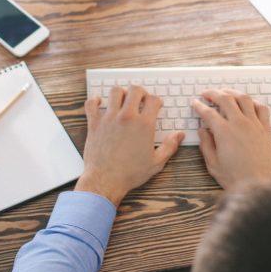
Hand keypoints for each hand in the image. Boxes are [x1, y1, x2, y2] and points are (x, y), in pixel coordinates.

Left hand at [76, 85, 183, 206]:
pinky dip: (95, 100)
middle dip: (141, 92)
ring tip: (123, 100)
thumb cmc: (130, 173)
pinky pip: (91, 104)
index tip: (156, 105)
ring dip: (121, 93)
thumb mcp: (156, 162)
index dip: (157, 100)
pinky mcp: (94, 124)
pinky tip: (99, 102)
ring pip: (115, 92)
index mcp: (144, 125)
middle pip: (135, 90)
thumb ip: (170, 146)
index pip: (153, 100)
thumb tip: (179, 135)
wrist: (106, 180)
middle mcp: (127, 117)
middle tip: (141, 99)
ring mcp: (109, 118)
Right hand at [193, 89, 270, 189]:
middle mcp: (240, 124)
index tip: (195, 104)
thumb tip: (203, 131)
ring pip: (243, 98)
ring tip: (225, 92)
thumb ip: (206, 145)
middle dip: (213, 93)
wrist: (262, 186)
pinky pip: (261, 108)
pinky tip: (247, 102)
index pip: (208, 113)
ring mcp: (254, 124)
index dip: (199, 106)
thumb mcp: (214, 165)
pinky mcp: (266, 129)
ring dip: (232, 92)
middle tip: (206, 94)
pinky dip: (252, 101)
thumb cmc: (238, 179)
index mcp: (224, 132)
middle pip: (225, 99)